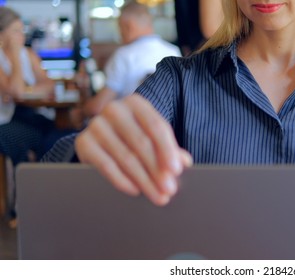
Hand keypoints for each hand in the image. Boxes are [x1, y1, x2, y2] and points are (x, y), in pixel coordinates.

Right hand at [75, 94, 192, 205]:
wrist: (100, 139)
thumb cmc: (134, 137)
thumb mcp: (153, 138)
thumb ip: (170, 149)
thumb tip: (185, 162)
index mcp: (136, 103)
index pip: (156, 127)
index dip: (168, 150)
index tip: (177, 171)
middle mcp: (114, 109)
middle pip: (141, 143)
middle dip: (157, 170)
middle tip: (169, 190)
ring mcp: (96, 125)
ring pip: (126, 157)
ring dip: (144, 180)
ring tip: (157, 196)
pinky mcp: (83, 142)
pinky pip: (106, 165)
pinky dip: (122, 180)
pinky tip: (135, 191)